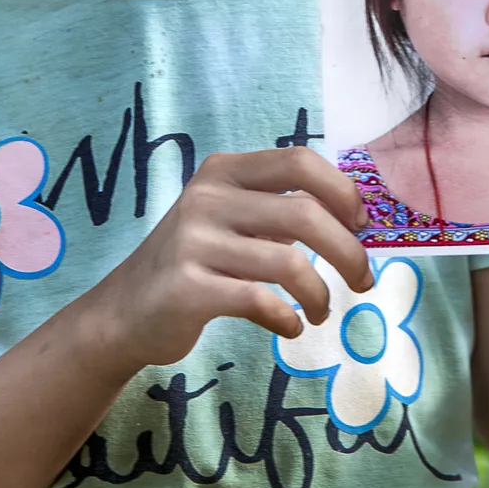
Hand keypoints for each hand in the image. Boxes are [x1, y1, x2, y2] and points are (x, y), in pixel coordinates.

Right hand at [73, 147, 374, 370]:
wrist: (125, 311)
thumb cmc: (195, 262)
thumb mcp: (230, 219)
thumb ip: (280, 211)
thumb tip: (355, 220)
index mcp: (224, 171)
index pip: (300, 160)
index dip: (343, 191)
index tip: (361, 225)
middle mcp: (207, 197)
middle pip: (305, 212)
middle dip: (348, 251)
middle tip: (363, 280)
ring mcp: (194, 242)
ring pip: (289, 262)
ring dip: (320, 294)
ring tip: (320, 311)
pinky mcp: (188, 289)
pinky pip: (262, 301)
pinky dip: (288, 318)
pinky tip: (290, 327)